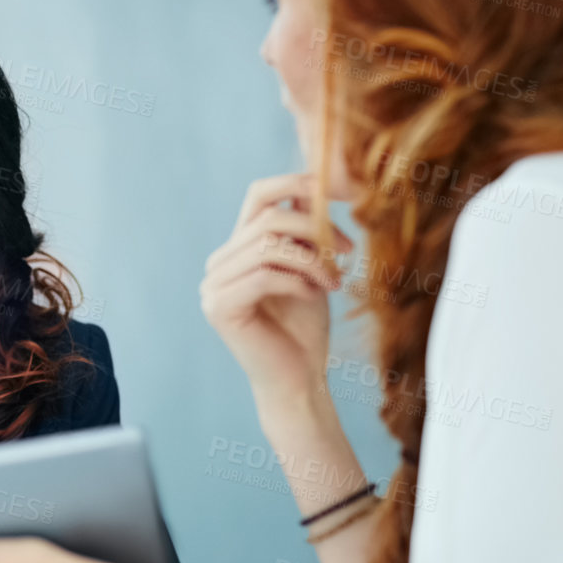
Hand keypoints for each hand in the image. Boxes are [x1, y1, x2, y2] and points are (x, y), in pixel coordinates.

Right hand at [200, 173, 350, 407]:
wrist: (298, 380)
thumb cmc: (304, 328)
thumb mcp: (311, 267)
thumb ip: (305, 230)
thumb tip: (315, 184)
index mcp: (237, 248)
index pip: (259, 194)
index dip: (297, 182)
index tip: (343, 192)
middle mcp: (219, 263)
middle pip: (269, 218)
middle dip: (316, 229)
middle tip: (349, 251)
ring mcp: (213, 285)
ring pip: (268, 245)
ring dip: (313, 260)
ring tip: (334, 280)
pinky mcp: (219, 307)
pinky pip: (264, 275)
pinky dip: (298, 281)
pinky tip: (316, 295)